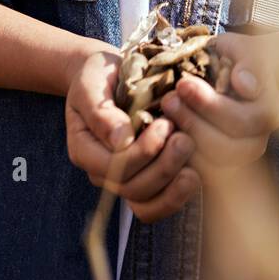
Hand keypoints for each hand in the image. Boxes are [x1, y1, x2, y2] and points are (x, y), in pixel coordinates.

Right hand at [65, 47, 200, 221]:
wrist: (109, 75)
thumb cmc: (98, 76)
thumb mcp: (91, 85)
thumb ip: (100, 112)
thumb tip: (122, 141)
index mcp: (83, 149)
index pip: (112, 167)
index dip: (142, 152)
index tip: (165, 124)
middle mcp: (101, 172)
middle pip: (132, 188)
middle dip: (162, 167)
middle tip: (184, 139)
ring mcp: (123, 179)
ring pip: (146, 203)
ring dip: (173, 185)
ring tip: (191, 154)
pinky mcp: (145, 181)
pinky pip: (158, 204)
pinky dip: (178, 194)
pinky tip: (194, 173)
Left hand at [158, 31, 278, 181]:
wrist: (232, 73)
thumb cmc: (235, 58)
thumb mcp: (242, 48)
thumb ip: (248, 62)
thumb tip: (244, 84)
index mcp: (268, 114)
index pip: (241, 120)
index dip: (209, 105)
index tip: (183, 83)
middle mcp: (257, 142)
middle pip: (225, 147)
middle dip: (192, 122)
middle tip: (168, 99)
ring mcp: (237, 158)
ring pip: (211, 164)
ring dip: (183, 138)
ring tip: (164, 112)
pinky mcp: (217, 166)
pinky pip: (198, 171)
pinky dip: (179, 155)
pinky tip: (164, 130)